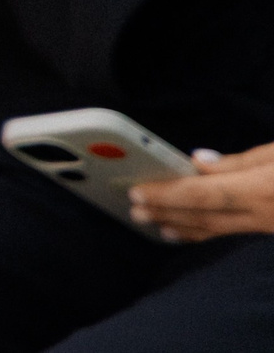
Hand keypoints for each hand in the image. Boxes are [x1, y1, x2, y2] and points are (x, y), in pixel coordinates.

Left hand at [128, 142, 273, 240]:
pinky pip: (231, 233)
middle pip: (204, 217)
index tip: (137, 193)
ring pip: (217, 229)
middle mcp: (263, 215)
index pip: (202, 194)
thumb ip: (238, 162)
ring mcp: (268, 226)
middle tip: (135, 212)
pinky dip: (204, 232)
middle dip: (166, 214)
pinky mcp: (270, 229)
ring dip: (182, 226)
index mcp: (260, 189)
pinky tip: (187, 231)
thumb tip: (197, 162)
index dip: (166, 195)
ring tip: (154, 223)